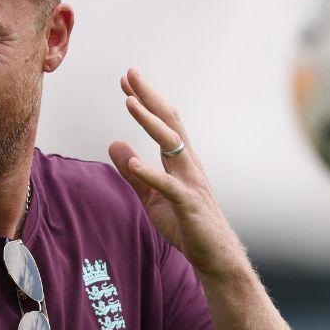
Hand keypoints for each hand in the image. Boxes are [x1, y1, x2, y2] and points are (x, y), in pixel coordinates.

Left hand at [108, 68, 245, 278]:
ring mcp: (191, 183)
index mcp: (180, 161)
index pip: (163, 122)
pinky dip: (151, 173)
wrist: (215, 256)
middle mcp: (188, 165)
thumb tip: (114, 144)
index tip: (127, 80)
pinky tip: (134, 162)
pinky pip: (168, 186)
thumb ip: (133, 173)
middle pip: (169, 122)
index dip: (145, 100)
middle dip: (149, 97)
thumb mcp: (151, 197)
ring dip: (149, 122)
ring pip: (171, 144)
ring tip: (129, 102)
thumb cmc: (186, 225)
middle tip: (130, 73)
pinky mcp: (189, 205)